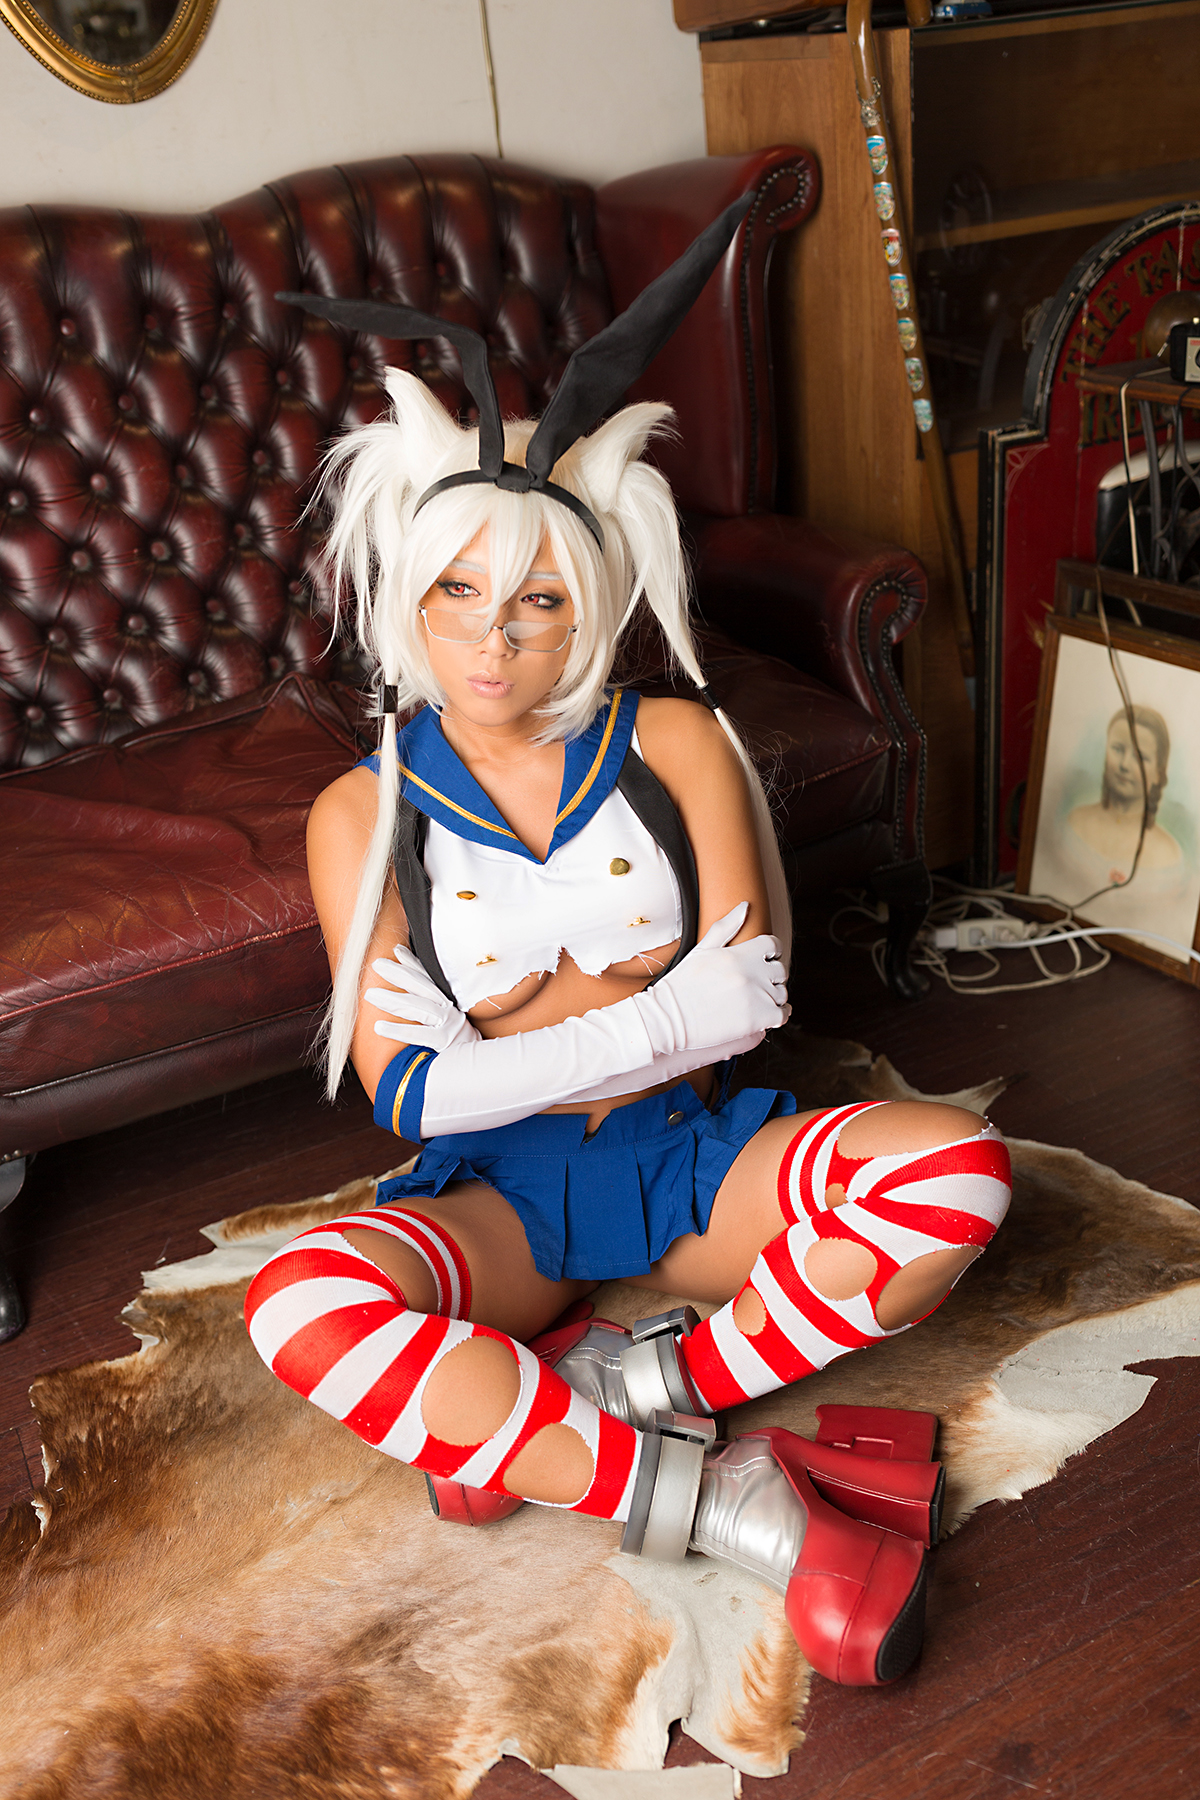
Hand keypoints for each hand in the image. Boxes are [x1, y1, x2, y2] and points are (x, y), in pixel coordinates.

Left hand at [365, 944, 480, 1051]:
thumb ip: (432, 1011)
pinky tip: (379, 1026)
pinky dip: (397, 1029)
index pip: (429, 978)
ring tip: (370, 995)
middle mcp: (450, 1010)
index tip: (396, 951)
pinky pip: (418, 1033)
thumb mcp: (450, 1025)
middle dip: (398, 973)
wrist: (482, 1069)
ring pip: (417, 1006)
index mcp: (450, 1003)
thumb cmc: (461, 1049)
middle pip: (421, 986)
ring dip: (391, 999)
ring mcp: (449, 1024)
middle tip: (376, 964)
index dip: (413, 963)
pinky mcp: (445, 1042)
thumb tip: (410, 999)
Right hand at [635, 902, 788, 1055]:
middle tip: (756, 985)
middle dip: (771, 977)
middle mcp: (751, 972)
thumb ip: (727, 926)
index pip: (772, 945)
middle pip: (779, 970)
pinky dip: (778, 1015)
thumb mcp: (702, 949)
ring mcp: (756, 996)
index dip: (771, 952)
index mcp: (739, 953)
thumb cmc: (681, 984)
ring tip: (755, 1001)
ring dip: (773, 997)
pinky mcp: (757, 1018)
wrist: (668, 1018)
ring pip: (781, 993)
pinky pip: (782, 1014)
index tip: (766, 960)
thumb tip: (746, 905)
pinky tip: (766, 1015)